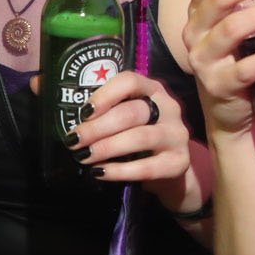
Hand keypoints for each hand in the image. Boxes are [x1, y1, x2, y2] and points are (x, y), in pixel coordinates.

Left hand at [71, 71, 194, 204]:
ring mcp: (176, 135)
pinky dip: (119, 171)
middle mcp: (168, 108)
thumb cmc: (139, 138)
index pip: (130, 81)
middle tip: (75, 141)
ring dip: (106, 147)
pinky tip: (100, 172)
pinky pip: (146, 167)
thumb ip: (109, 114)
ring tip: (84, 157)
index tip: (83, 112)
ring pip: (139, 137)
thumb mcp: (128, 119)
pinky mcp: (179, 162)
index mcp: (153, 90)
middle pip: (131, 113)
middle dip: (98, 127)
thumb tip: (76, 125)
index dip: (105, 95)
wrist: (169, 170)